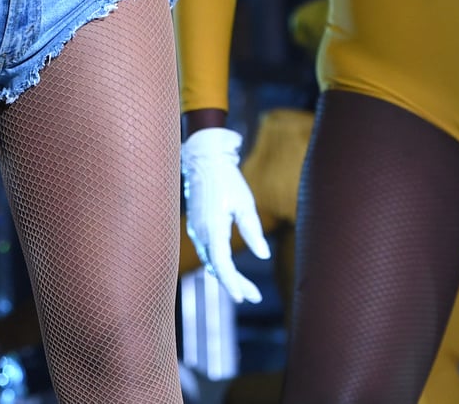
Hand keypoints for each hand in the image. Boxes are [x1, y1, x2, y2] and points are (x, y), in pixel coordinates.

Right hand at [180, 127, 270, 302]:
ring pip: (211, 262)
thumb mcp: (245, 203)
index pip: (221, 264)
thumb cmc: (227, 179)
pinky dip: (219, 265)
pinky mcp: (196, 228)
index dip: (232, 282)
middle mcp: (201, 233)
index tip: (243, 297)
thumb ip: (253, 230)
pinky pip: (207, 253)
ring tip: (247, 290)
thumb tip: (263, 255)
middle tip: (254, 297)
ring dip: (227, 277)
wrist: (203, 160)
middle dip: (234, 284)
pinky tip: (230, 270)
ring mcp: (196, 231)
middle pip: (216, 268)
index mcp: (213, 228)